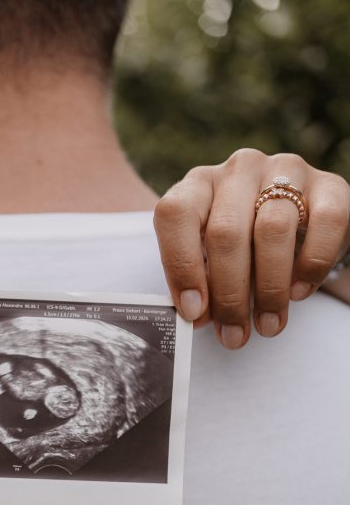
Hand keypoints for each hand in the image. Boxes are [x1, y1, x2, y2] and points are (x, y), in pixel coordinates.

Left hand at [154, 149, 349, 347]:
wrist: (299, 221)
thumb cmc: (243, 245)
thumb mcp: (211, 259)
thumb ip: (199, 283)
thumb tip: (196, 318)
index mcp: (198, 185)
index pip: (176, 214)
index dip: (181, 266)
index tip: (193, 311)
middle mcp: (239, 170)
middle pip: (226, 232)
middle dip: (229, 294)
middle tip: (234, 334)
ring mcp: (285, 171)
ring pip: (273, 230)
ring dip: (270, 289)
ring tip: (268, 324)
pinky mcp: (328, 185)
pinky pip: (325, 223)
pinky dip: (311, 264)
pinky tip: (299, 291)